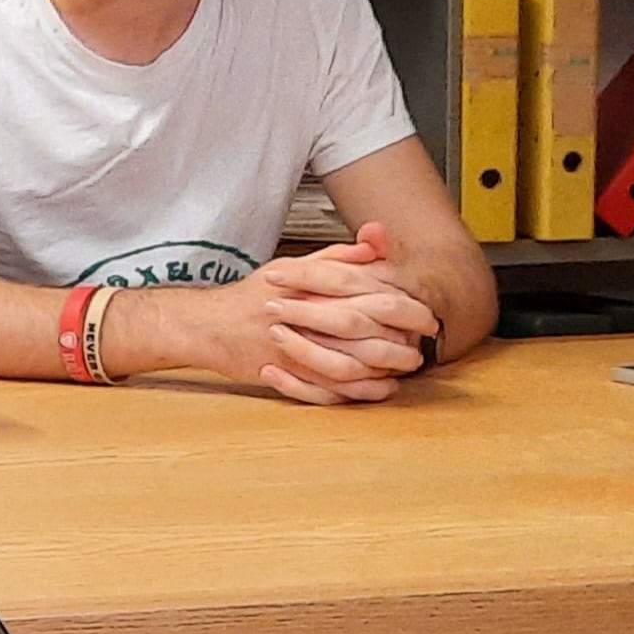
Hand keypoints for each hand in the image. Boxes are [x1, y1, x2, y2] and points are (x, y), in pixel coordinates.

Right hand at [139, 232, 437, 406]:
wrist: (207, 325)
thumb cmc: (252, 297)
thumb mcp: (293, 267)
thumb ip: (338, 257)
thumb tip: (375, 242)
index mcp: (310, 284)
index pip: (369, 290)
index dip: (405, 303)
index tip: (426, 312)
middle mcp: (304, 313)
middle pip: (366, 325)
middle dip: (404, 336)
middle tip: (425, 341)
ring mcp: (296, 346)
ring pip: (353, 360)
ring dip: (386, 366)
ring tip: (407, 366)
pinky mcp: (288, 373)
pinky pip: (332, 388)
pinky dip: (361, 391)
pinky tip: (380, 388)